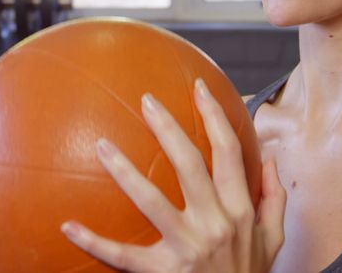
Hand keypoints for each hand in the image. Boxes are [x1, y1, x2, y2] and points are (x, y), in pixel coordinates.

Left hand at [60, 79, 286, 272]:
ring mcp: (188, 248)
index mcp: (240, 210)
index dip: (214, 116)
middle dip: (167, 128)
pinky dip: (94, 242)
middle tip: (146, 101)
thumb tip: (270, 161)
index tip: (198, 88)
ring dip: (124, 171)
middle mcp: (215, 223)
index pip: (228, 153)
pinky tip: (68, 226)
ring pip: (151, 201)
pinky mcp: (164, 272)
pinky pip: (123, 256)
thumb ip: (273, 200)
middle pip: (189, 164)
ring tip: (101, 146)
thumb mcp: (272, 240)